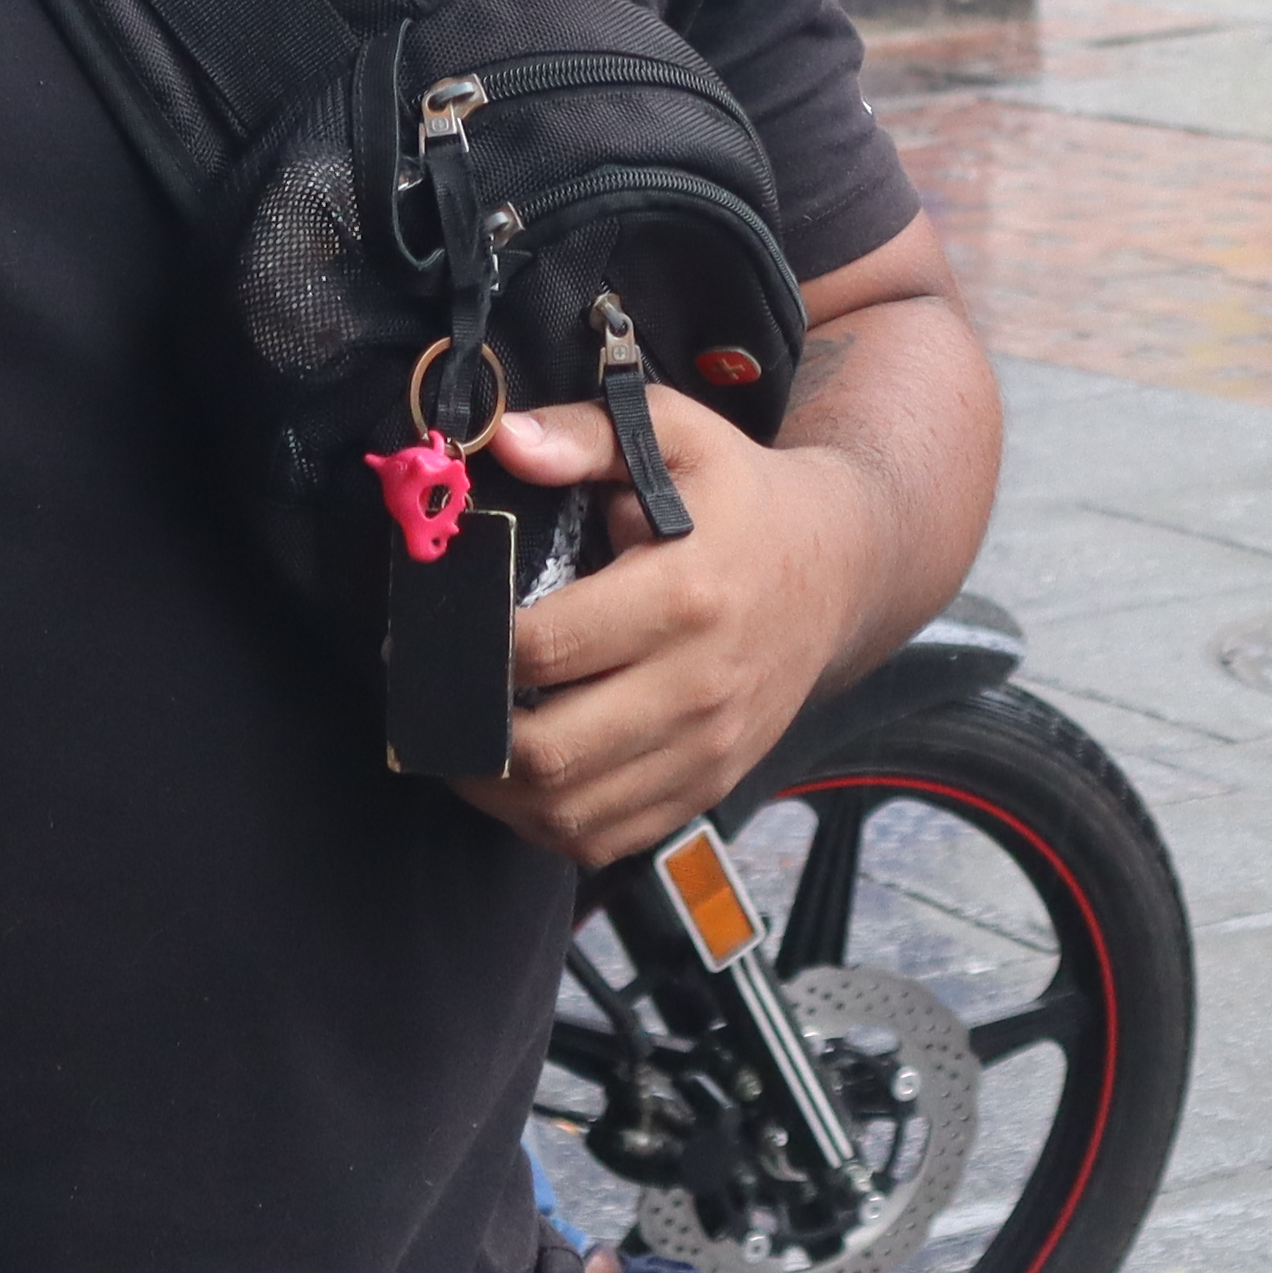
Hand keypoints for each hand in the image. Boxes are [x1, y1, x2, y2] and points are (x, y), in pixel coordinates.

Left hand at [458, 380, 899, 865]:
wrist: (841, 565)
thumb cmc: (742, 499)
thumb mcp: (676, 435)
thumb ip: (584, 434)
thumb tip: (505, 442)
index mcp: (681, 596)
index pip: (541, 651)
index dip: (468, 649)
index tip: (430, 633)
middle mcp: (697, 686)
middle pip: (549, 752)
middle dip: (469, 734)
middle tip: (431, 703)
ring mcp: (707, 748)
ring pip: (570, 813)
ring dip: (495, 791)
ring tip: (462, 746)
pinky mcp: (710, 784)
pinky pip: (608, 838)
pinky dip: (546, 823)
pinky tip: (519, 779)